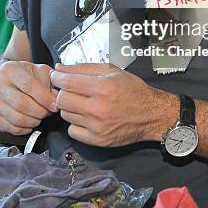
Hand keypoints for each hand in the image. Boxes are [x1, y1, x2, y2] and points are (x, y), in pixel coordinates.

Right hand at [0, 61, 57, 134]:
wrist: (11, 80)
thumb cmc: (28, 75)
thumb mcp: (40, 71)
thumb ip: (50, 81)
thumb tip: (56, 97)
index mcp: (9, 70)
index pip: (28, 86)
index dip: (44, 98)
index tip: (54, 105)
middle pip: (21, 104)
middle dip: (40, 111)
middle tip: (49, 111)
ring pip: (17, 118)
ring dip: (34, 120)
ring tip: (41, 115)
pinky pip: (12, 128)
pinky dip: (26, 128)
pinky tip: (31, 121)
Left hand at [50, 63, 174, 146]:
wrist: (150, 114)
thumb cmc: (132, 90)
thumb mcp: (112, 70)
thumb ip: (84, 68)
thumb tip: (60, 68)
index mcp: (102, 87)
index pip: (66, 82)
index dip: (56, 77)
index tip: (56, 76)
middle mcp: (98, 108)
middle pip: (62, 99)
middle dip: (62, 92)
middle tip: (69, 90)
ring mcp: (96, 126)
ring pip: (65, 115)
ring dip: (69, 107)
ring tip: (81, 103)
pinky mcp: (97, 140)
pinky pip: (72, 131)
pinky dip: (75, 123)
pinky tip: (85, 117)